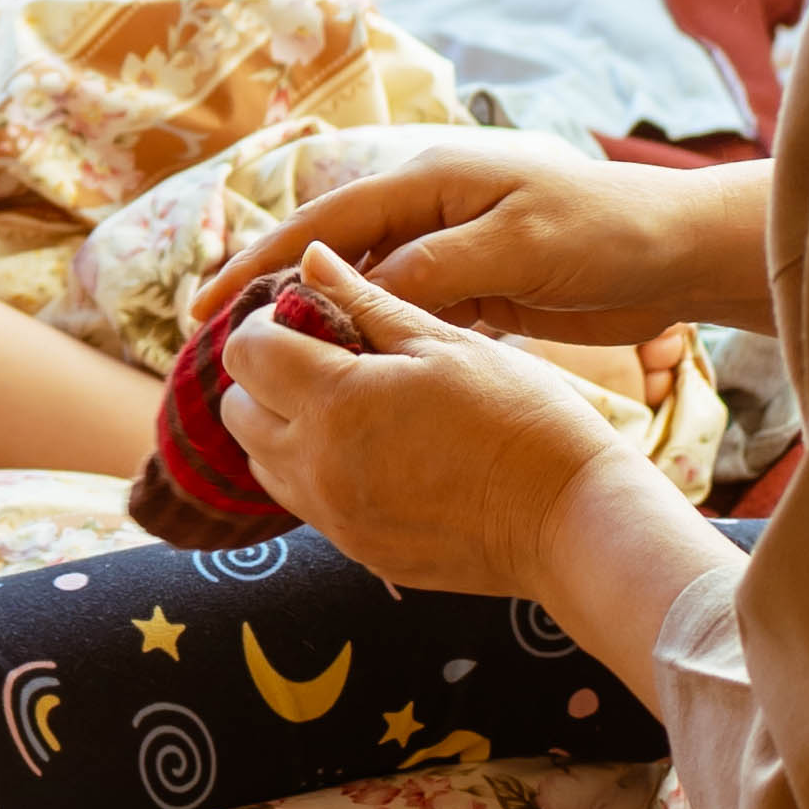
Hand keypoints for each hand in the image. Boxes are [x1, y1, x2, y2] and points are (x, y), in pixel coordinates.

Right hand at [201, 131, 767, 350]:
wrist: (677, 253)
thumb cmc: (605, 233)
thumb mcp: (518, 246)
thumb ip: (438, 267)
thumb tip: (354, 293)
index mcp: (427, 184)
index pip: (323, 223)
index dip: (259, 261)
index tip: (206, 302)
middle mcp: (425, 213)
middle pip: (327, 256)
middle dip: (267, 295)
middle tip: (208, 345)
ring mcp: (447, 251)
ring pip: (359, 291)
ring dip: (313, 324)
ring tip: (260, 369)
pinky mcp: (471, 290)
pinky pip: (400, 317)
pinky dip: (365, 342)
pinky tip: (339, 378)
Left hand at [215, 246, 629, 591]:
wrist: (570, 521)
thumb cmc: (520, 418)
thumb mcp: (445, 343)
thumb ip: (366, 301)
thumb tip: (310, 257)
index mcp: (336, 402)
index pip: (247, 351)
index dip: (268, 323)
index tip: (309, 316)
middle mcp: (316, 466)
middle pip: (239, 410)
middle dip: (266, 375)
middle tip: (325, 357)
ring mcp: (334, 516)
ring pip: (261, 461)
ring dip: (282, 425)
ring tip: (347, 404)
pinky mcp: (356, 550)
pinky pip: (302, 502)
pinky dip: (312, 469)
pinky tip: (371, 450)